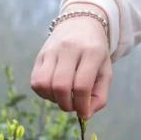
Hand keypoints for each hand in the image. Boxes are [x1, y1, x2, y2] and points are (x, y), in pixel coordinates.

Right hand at [30, 3, 111, 118]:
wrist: (81, 24)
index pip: (82, 86)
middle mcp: (69, 49)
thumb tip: (85, 115)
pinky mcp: (40, 55)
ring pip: (43, 84)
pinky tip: (53, 90)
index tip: (83, 113)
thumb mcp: (105, 72)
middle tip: (72, 105)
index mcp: (91, 52)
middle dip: (66, 104)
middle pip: (60, 86)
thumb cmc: (96, 54)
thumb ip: (100, 96)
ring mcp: (52, 50)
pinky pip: (35, 81)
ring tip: (63, 97)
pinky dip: (43, 92)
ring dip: (53, 99)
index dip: (81, 106)